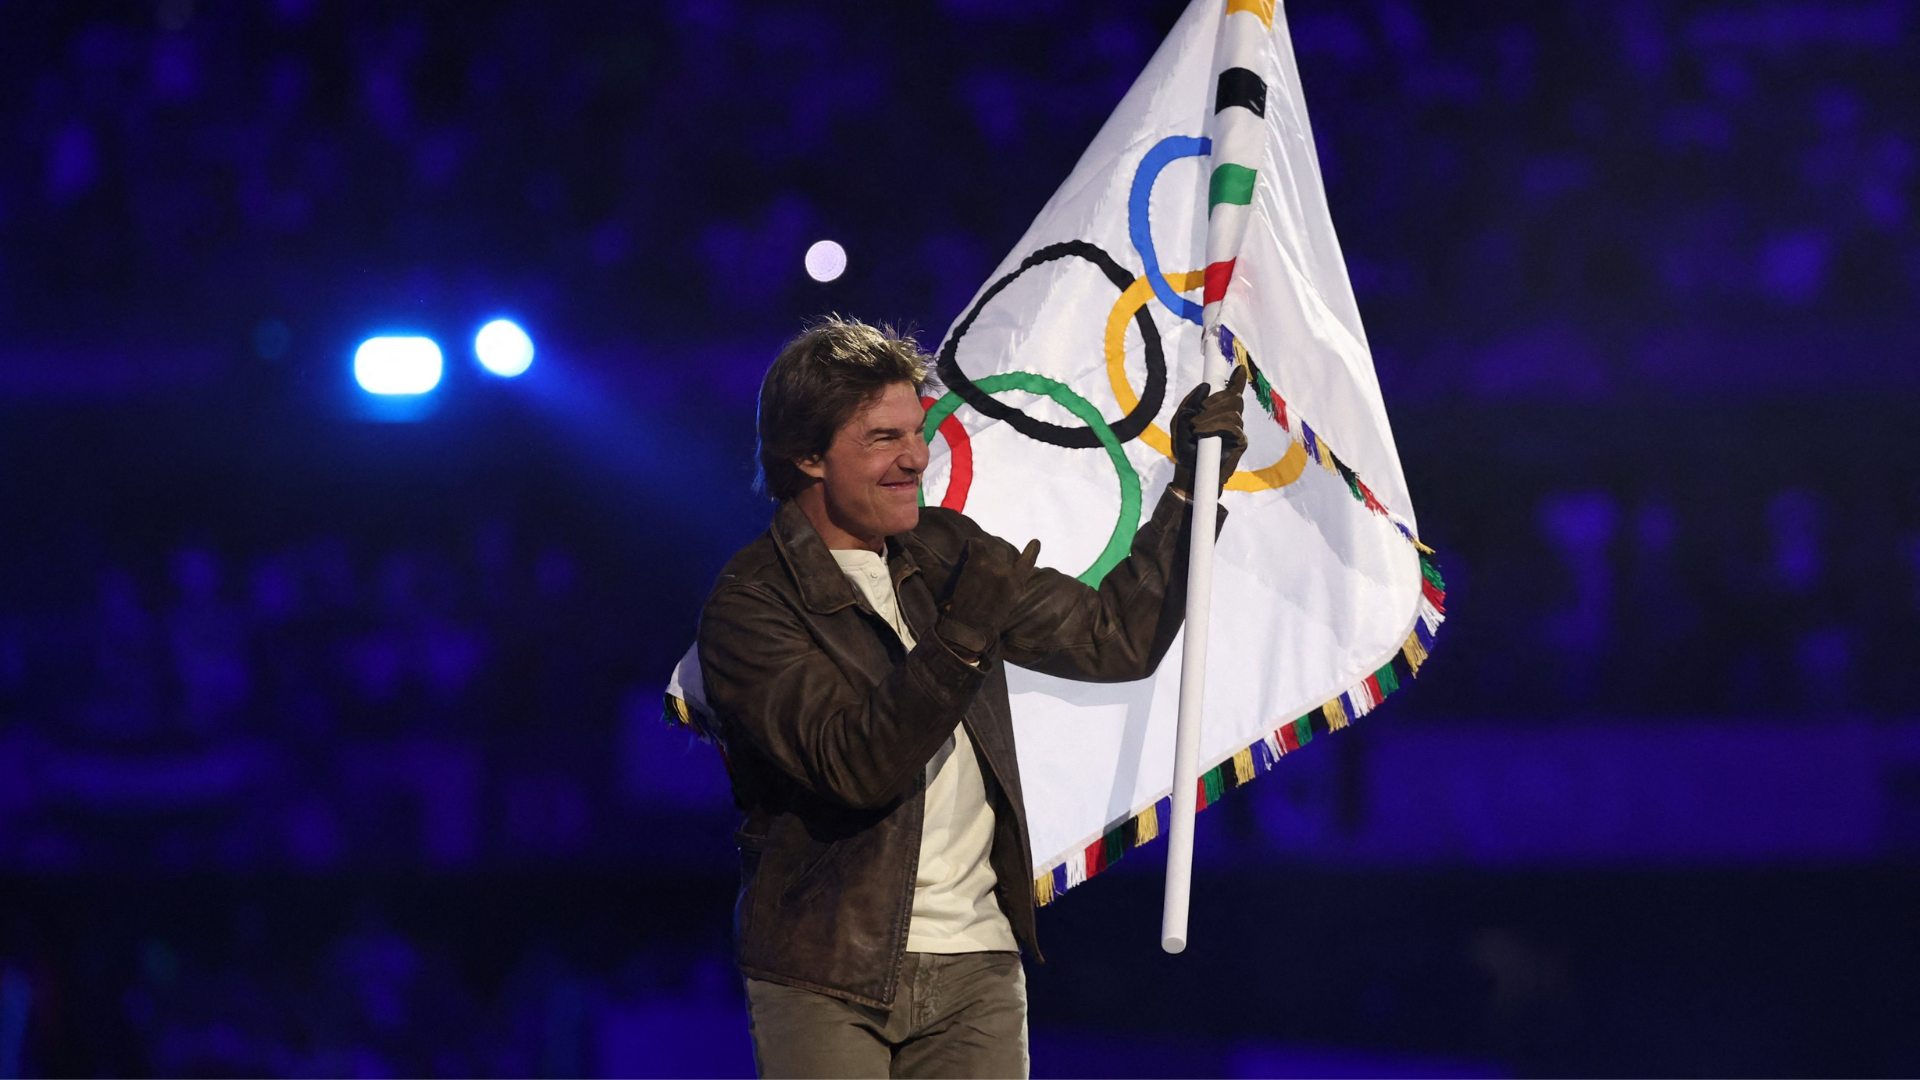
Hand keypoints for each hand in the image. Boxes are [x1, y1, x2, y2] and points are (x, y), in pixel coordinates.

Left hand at [936, 537, 1041, 662]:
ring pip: (982, 557)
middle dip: (984, 571)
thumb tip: (998, 570)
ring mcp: (994, 567)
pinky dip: (973, 545)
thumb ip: (1007, 585)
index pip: (1027, 565)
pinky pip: (976, 545)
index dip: (1031, 552)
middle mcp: (1008, 574)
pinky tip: (971, 544)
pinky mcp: (979, 563)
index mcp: (1017, 585)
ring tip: (967, 586)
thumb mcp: (1006, 603)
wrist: (971, 629)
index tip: (1035, 541)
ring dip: (974, 567)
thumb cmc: (985, 621)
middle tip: (975, 589)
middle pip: (996, 562)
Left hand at [1170, 365, 1248, 498]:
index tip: (1239, 369)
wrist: (1189, 471)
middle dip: (1217, 399)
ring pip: (1233, 412)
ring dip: (1212, 416)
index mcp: (1217, 410)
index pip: (1232, 392)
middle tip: (1201, 408)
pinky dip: (1216, 426)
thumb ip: (1189, 403)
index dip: (1238, 380)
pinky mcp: (1240, 442)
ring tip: (1195, 427)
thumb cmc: (1185, 446)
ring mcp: (1237, 429)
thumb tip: (1205, 386)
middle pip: (1235, 398)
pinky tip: (1202, 432)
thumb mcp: (1180, 421)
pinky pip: (1233, 427)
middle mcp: (1230, 417)